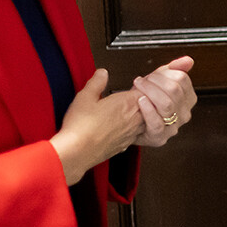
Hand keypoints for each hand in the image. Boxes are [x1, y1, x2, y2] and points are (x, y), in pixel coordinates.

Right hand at [50, 69, 145, 184]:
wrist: (77, 153)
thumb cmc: (81, 126)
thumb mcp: (85, 96)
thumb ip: (97, 82)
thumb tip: (102, 73)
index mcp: (128, 103)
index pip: (147, 89)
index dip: (144, 84)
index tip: (139, 82)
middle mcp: (134, 118)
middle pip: (149, 105)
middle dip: (144, 98)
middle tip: (135, 93)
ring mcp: (131, 133)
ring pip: (145, 120)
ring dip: (140, 113)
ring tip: (128, 109)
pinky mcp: (125, 144)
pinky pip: (136, 133)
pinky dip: (132, 127)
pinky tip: (121, 125)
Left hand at [131, 56, 195, 147]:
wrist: (131, 121)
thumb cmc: (147, 101)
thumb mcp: (160, 81)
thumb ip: (174, 69)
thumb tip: (189, 60)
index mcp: (188, 98)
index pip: (182, 79)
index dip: (164, 73)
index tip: (152, 75)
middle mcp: (184, 113)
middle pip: (174, 90)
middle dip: (155, 82)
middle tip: (142, 81)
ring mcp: (174, 126)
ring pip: (167, 104)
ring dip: (149, 92)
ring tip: (138, 89)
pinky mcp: (160, 137)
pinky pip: (157, 122)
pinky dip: (147, 109)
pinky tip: (140, 101)